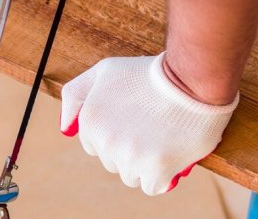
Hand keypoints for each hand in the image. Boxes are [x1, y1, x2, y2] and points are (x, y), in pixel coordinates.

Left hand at [60, 53, 238, 194]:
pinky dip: (162, 176)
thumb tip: (66, 129)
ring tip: (161, 138)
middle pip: (112, 162)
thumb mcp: (104, 71)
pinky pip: (152, 187)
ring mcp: (129, 157)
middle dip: (129, 150)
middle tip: (150, 126)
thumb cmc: (150, 74)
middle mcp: (105, 140)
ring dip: (145, 164)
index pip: (93, 145)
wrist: (190, 79)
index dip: (115, 134)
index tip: (133, 121)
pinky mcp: (155, 170)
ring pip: (131, 177)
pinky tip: (170, 154)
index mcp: (90, 119)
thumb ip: (76, 94)